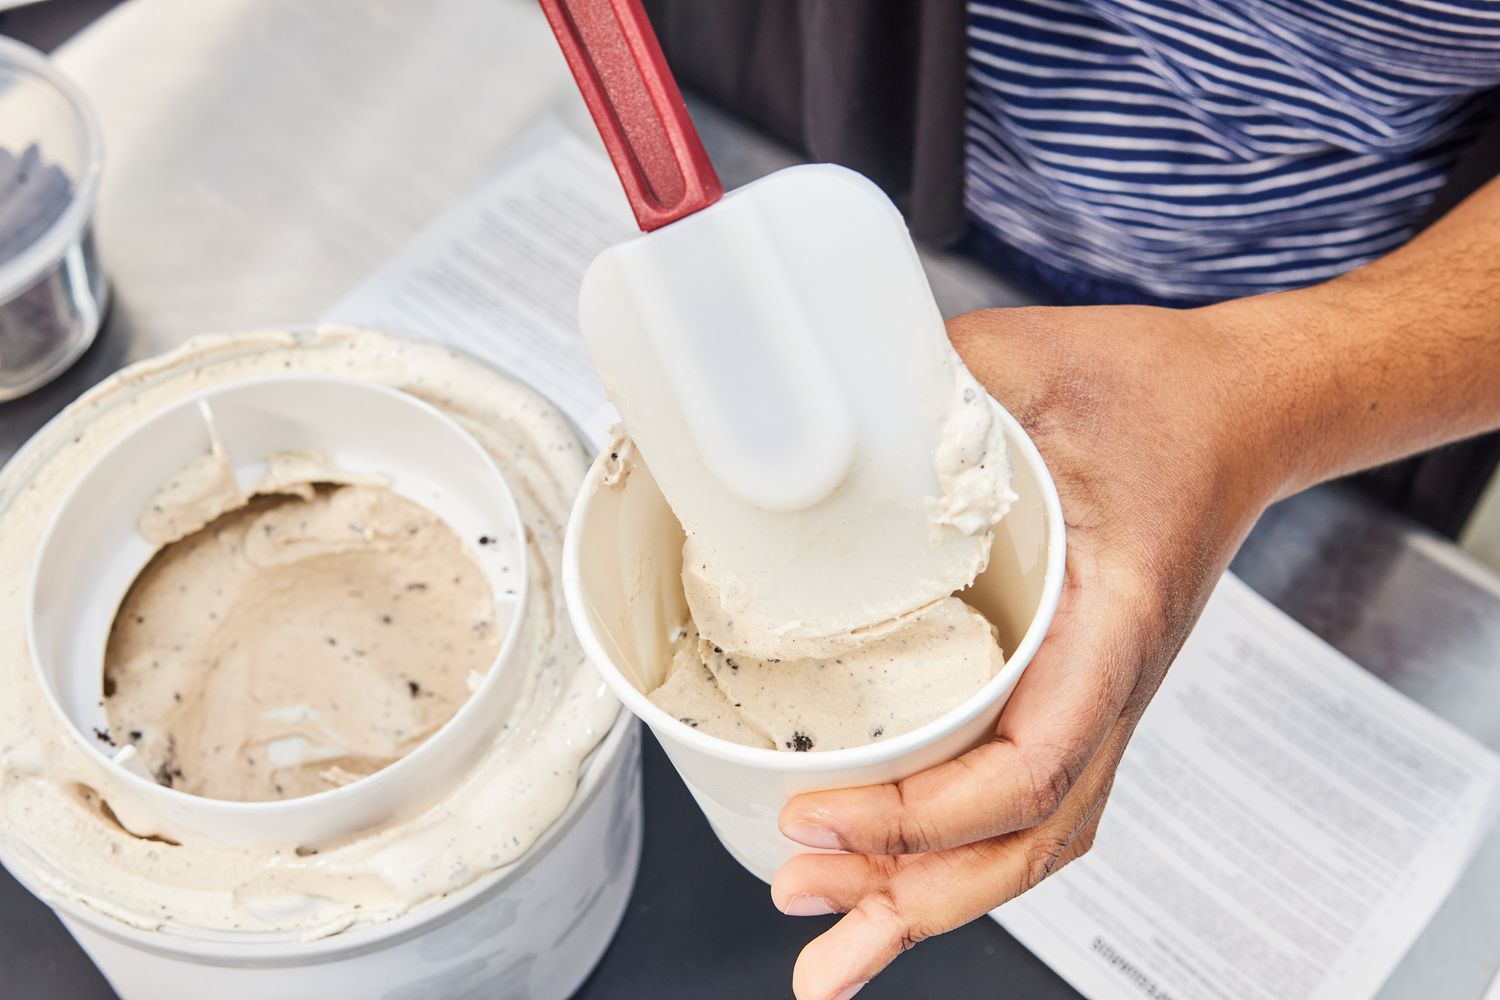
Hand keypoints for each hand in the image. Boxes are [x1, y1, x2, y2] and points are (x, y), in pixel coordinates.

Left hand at [769, 304, 1283, 999]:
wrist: (1236, 409)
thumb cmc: (1159, 393)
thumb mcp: (1040, 363)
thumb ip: (937, 378)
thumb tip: (823, 390)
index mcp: (1110, 623)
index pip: (1027, 765)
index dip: (920, 814)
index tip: (815, 813)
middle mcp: (1107, 683)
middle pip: (1023, 838)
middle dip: (907, 890)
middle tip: (796, 893)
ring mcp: (1091, 696)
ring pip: (1021, 837)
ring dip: (924, 893)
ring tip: (823, 926)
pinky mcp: (1066, 688)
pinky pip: (1013, 793)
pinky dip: (950, 848)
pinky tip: (885, 867)